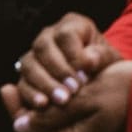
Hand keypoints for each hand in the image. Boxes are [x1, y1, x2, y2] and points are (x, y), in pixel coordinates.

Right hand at [3, 13, 121, 113]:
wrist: (95, 78)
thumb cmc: (104, 64)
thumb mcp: (109, 58)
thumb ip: (101, 56)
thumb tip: (89, 60)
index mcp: (71, 24)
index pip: (66, 35)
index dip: (73, 56)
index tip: (85, 75)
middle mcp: (48, 36)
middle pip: (43, 48)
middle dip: (58, 72)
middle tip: (71, 92)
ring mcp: (34, 54)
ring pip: (29, 65)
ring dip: (44, 84)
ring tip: (60, 100)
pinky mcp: (26, 75)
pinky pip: (23, 83)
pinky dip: (31, 95)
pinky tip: (43, 106)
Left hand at [5, 59, 131, 131]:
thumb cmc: (129, 89)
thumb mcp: (88, 96)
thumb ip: (52, 114)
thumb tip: (18, 125)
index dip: (16, 113)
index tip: (7, 88)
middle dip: (25, 112)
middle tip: (11, 87)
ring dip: (39, 112)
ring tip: (30, 89)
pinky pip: (64, 128)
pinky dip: (54, 113)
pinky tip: (52, 95)